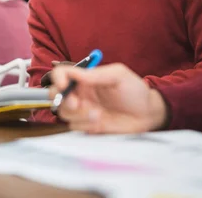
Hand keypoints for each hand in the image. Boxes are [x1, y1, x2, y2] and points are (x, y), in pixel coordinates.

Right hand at [50, 63, 167, 133]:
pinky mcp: (86, 126)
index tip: (64, 86)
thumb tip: (74, 74)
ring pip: (63, 112)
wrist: (147, 114)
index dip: (58, 79)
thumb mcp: (119, 75)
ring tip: (98, 114)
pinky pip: (74, 126)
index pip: (61, 74)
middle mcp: (79, 93)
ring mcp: (81, 110)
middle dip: (62, 99)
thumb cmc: (134, 91)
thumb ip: (96, 75)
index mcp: (84, 78)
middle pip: (54, 94)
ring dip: (79, 115)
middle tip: (76, 104)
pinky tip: (100, 122)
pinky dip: (84, 125)